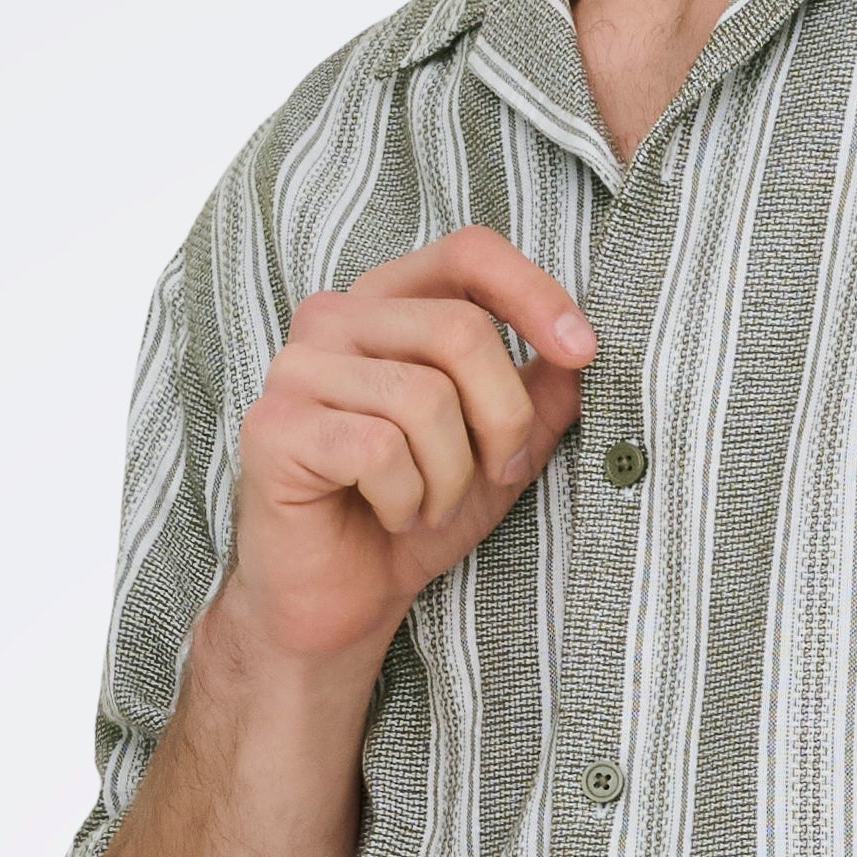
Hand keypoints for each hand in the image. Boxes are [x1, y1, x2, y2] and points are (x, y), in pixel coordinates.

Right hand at [222, 224, 596, 670]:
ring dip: (450, 477)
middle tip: (492, 475)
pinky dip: (405, 500)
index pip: (466, 252)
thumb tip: (581, 352)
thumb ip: (540, 396)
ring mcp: (295, 369)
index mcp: (386, 305)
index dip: (532, 292)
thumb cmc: (414, 518)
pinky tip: (389, 516)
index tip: (582, 351)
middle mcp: (333, 319)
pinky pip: (378, 448)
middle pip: (460, 330)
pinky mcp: (274, 427)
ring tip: (427, 507)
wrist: (342, 603)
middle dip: (502, 420)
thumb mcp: (499, 453)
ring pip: (423, 397)